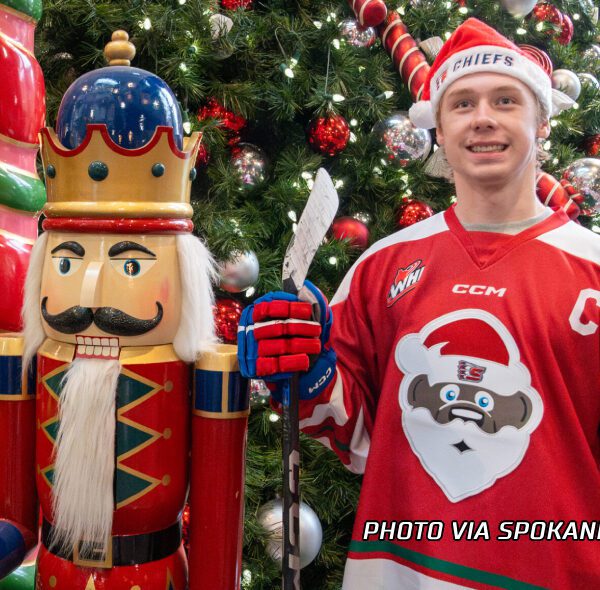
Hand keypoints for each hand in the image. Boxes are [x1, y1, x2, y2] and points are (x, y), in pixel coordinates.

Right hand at [237, 281, 335, 399]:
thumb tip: (304, 289)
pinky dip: (293, 362)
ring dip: (302, 345)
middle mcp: (249, 331)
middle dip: (301, 327)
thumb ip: (289, 303)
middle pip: (278, 327)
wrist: (268, 361)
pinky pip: (276, 365)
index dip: (288, 308)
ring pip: (280, 346)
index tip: (308, 310)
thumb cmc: (280, 333)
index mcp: (252, 314)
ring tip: (317, 345)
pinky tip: (306, 360)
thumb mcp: (280, 315)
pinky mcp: (256, 368)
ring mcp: (251, 350)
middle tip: (317, 329)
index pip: (268, 308)